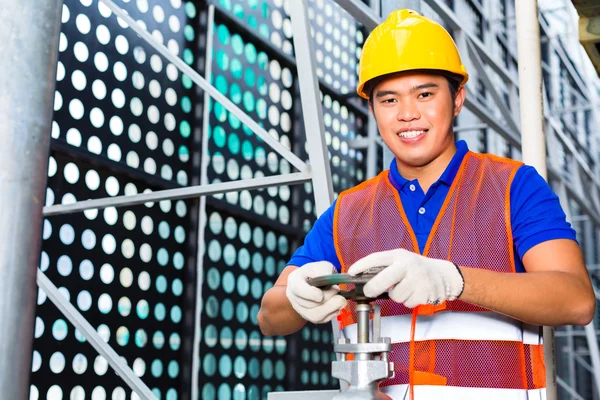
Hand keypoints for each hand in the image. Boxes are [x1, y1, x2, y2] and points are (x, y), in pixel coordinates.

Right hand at [286, 261, 346, 323]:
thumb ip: (324, 270)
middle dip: (327, 298)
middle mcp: (294, 296)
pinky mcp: (309, 317)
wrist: (314, 283)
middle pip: (309, 304)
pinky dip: (331, 313)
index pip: (299, 290)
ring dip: (331, 308)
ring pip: (315, 316)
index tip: (321, 294)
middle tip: (337, 289)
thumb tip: (328, 278)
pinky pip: (321, 320)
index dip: (311, 294)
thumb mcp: (321, 266)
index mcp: (294, 281)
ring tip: (340, 300)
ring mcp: (300, 308)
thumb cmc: (317, 273)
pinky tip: (336, 306)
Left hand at [347, 249, 463, 307]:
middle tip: (368, 292)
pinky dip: (408, 301)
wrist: (444, 275)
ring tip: (404, 288)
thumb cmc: (417, 268)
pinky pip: (407, 303)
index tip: (351, 272)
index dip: (362, 265)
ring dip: (396, 296)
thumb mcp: (401, 260)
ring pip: (395, 295)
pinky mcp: (424, 293)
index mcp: (399, 256)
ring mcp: (417, 279)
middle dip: (372, 288)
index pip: (377, 258)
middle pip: (383, 279)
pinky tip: (414, 293)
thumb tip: (364, 278)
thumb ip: (385, 267)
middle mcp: (408, 265)